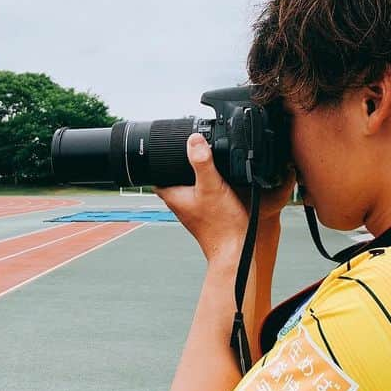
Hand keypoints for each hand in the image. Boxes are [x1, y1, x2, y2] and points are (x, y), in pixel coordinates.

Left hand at [155, 134, 291, 264]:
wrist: (236, 250)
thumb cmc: (221, 225)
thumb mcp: (211, 186)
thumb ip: (202, 162)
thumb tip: (194, 140)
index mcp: (173, 195)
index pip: (155, 171)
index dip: (158, 156)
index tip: (165, 143)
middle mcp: (179, 202)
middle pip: (172, 175)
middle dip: (179, 161)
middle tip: (189, 147)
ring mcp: (192, 209)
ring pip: (188, 183)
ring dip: (194, 172)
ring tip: (206, 159)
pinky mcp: (205, 213)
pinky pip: (202, 192)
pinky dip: (208, 183)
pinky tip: (220, 180)